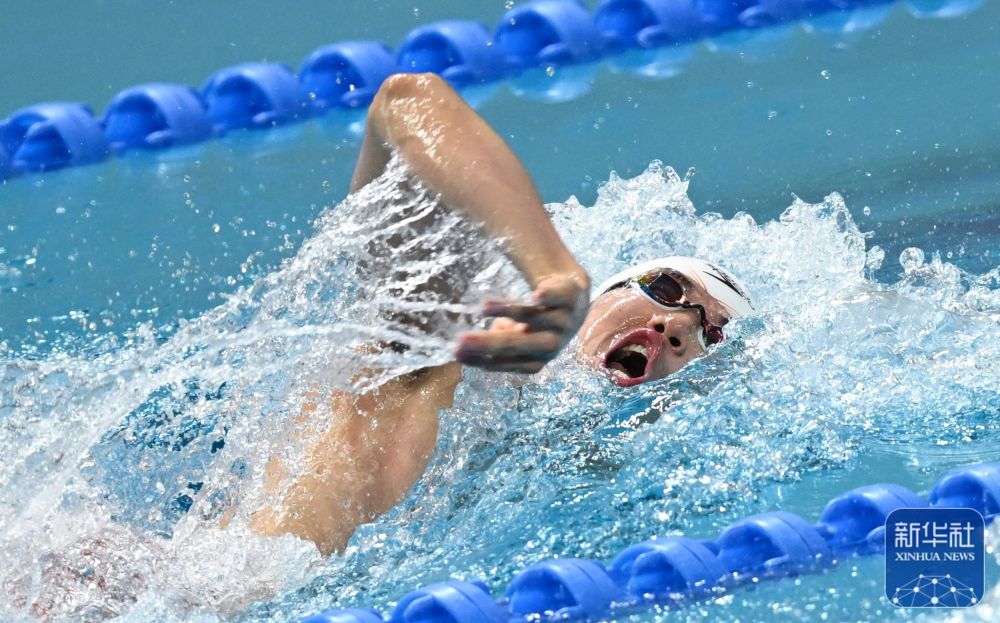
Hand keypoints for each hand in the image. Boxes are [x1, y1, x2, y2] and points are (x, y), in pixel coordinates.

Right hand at [455, 272, 589, 373]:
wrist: (572, 300)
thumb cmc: (535, 323)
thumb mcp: (513, 336)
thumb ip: (494, 342)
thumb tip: (459, 350)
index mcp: (534, 360)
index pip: (504, 363)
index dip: (480, 359)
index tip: (455, 352)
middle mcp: (549, 345)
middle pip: (519, 345)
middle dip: (490, 343)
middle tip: (462, 339)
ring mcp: (561, 322)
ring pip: (534, 318)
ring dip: (509, 312)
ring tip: (483, 306)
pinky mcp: (569, 298)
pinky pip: (557, 298)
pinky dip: (548, 298)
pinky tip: (536, 296)